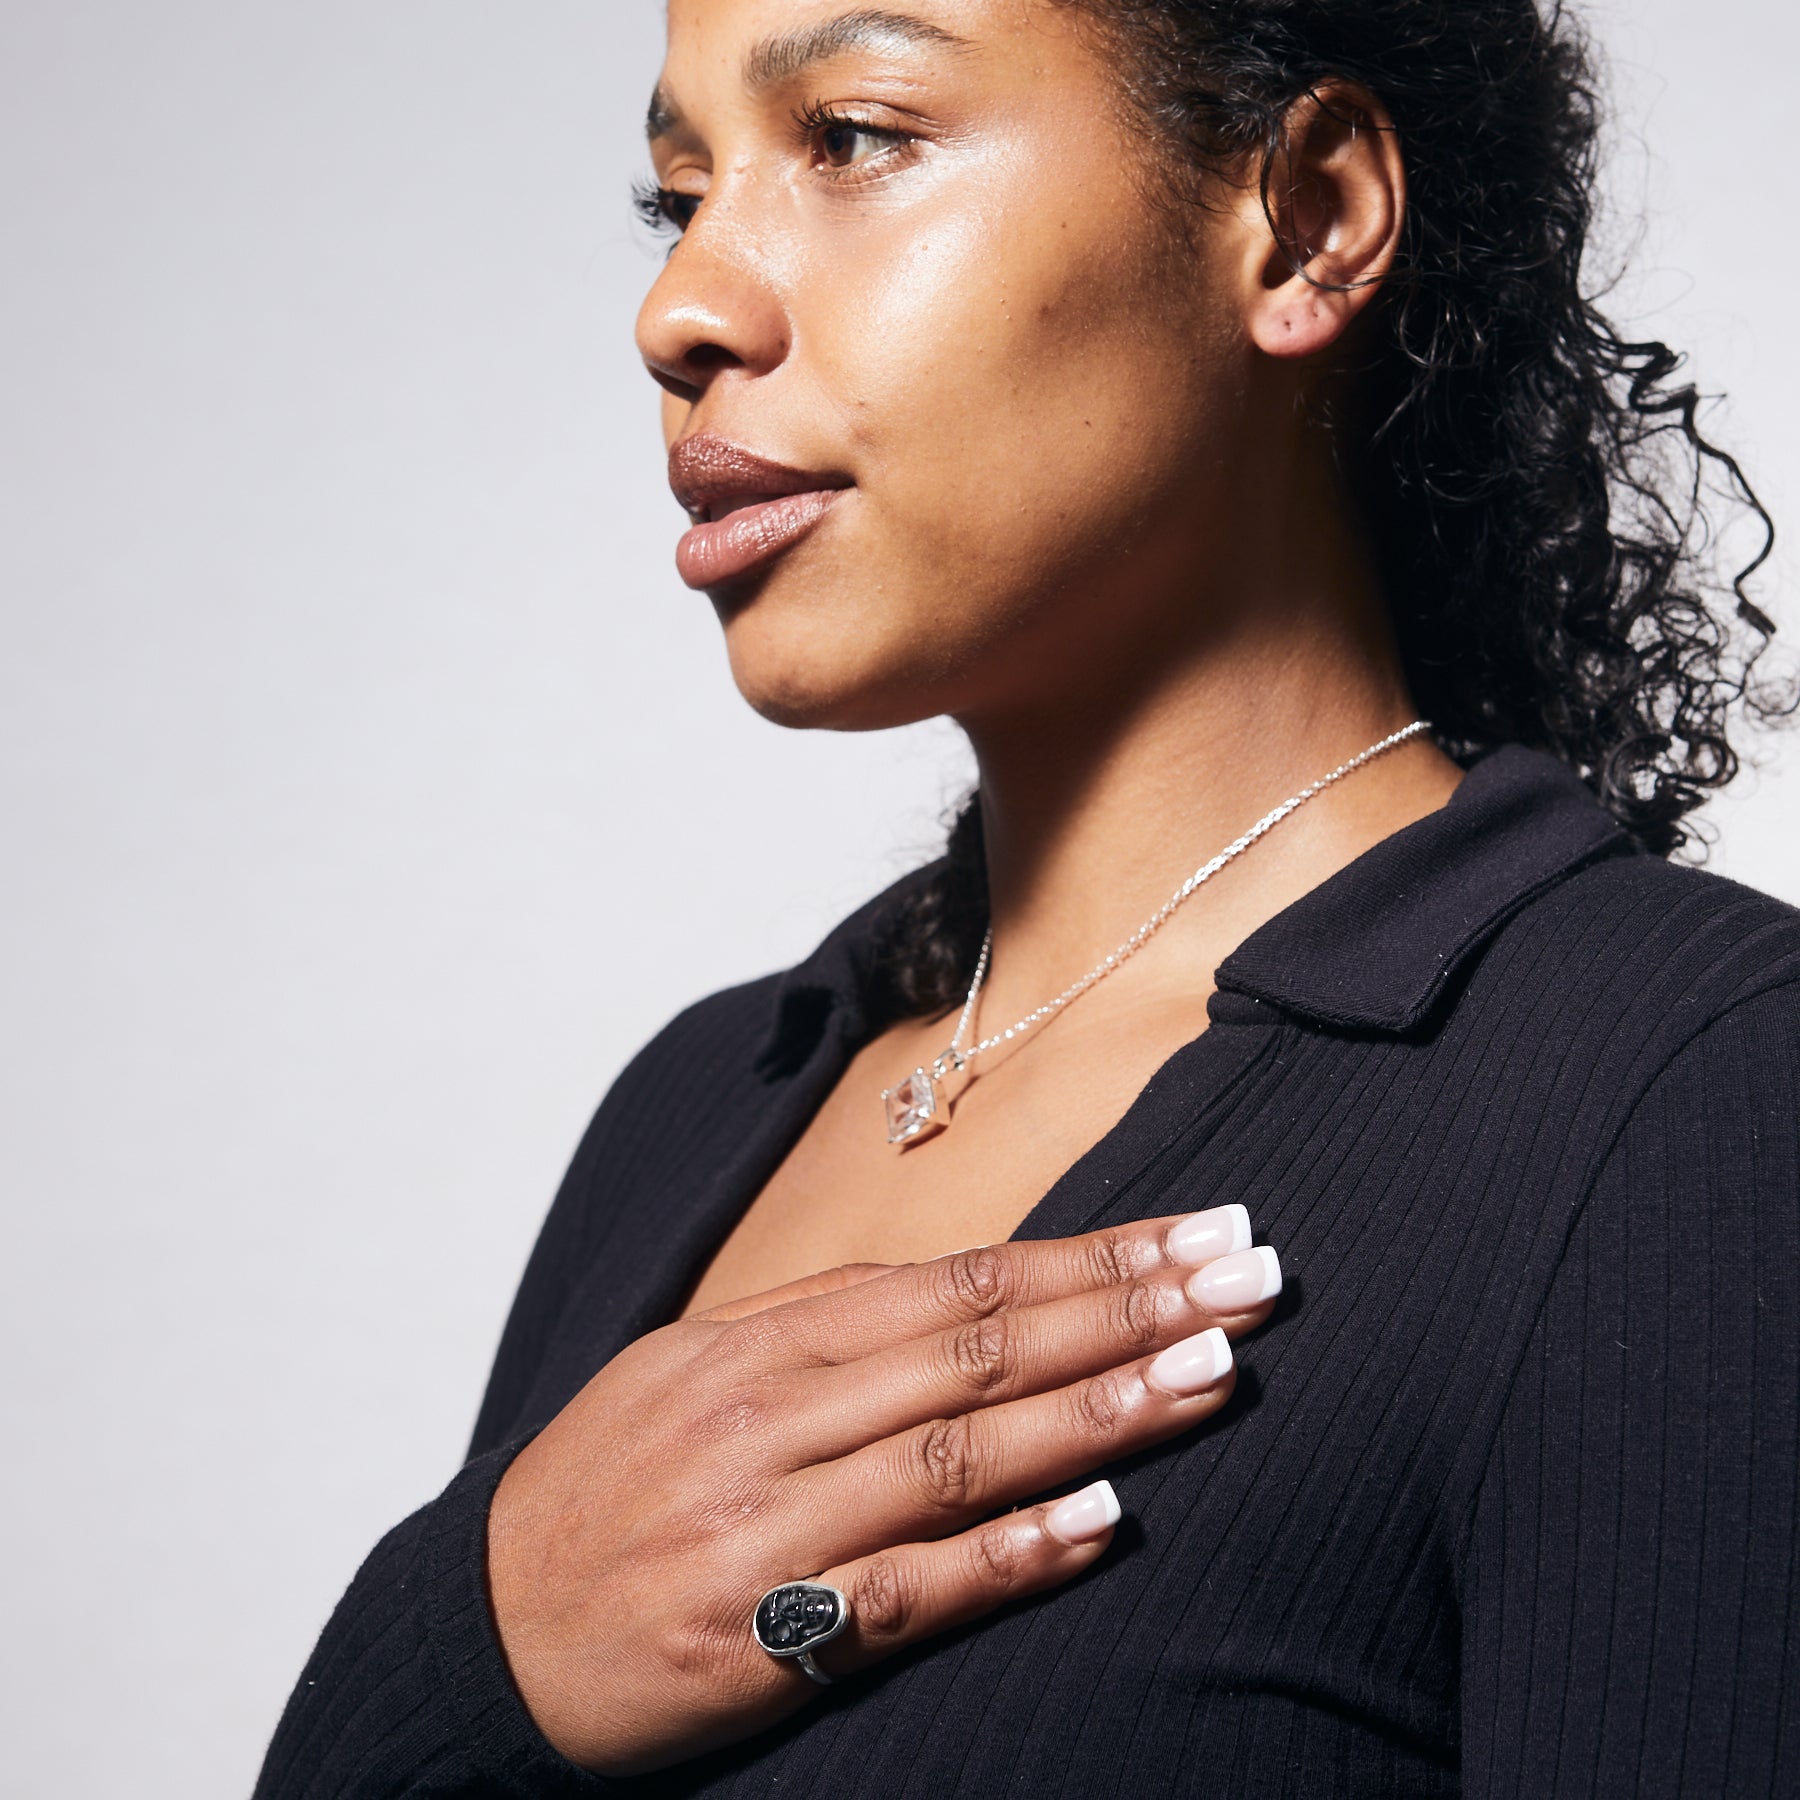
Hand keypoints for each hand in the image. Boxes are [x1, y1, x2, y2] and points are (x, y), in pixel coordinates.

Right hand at [486, 1209, 1281, 1773]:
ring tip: (1218, 1375)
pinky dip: (1012, 1554)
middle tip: (1255, 1278)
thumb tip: (982, 1290)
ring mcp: (767, 1526)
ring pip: (962, 1452)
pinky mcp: (761, 1637)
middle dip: (1132, 1308)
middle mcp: (770, 1415)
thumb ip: (830, 1329)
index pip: (962, 1281)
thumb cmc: (615, 1482)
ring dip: (1103, 1412)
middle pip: (983, 1348)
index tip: (1201, 1232)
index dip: (1093, 1256)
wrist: (483, 1629)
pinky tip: (1106, 1523)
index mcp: (761, 1338)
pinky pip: (909, 1591)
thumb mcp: (698, 1368)